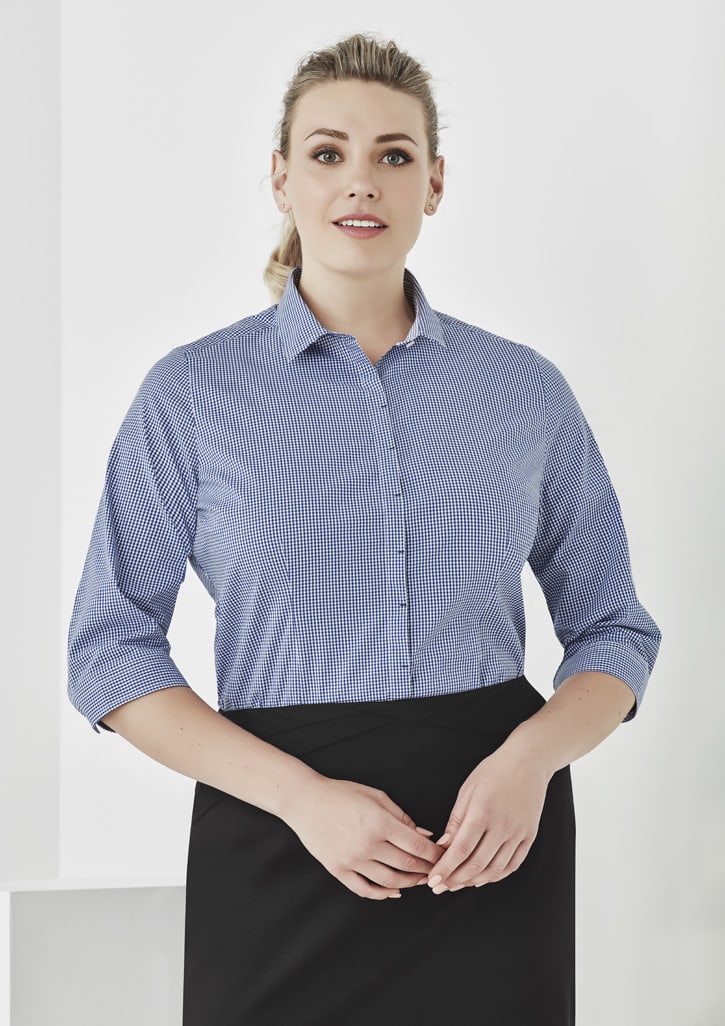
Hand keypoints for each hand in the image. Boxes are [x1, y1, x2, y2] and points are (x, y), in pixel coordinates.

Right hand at [285, 775, 443, 899]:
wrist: (305, 801)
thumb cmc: (342, 793)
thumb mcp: (376, 796)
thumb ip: (402, 816)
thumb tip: (426, 834)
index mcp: (380, 823)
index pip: (417, 846)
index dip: (435, 855)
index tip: (445, 857)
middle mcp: (368, 844)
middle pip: (407, 865)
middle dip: (427, 870)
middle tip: (438, 871)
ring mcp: (352, 860)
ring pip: (389, 882)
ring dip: (409, 884)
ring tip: (419, 881)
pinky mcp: (338, 870)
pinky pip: (364, 889)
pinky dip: (382, 894)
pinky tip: (394, 891)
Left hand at [427, 745, 550, 892]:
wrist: (527, 762)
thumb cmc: (493, 771)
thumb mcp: (467, 790)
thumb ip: (456, 820)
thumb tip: (443, 846)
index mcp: (482, 812)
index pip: (460, 850)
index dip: (445, 868)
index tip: (433, 880)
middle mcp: (502, 826)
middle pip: (477, 864)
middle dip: (455, 880)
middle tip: (441, 887)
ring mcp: (518, 833)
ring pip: (495, 869)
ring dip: (475, 881)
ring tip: (459, 884)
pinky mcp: (529, 836)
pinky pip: (513, 864)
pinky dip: (497, 875)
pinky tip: (483, 877)